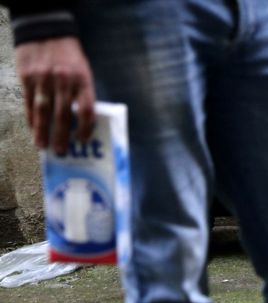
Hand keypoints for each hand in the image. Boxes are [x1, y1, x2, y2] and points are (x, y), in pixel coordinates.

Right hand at [15, 37, 94, 153]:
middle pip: (63, 115)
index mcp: (82, 80)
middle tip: (61, 152)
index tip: (82, 140)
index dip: (85, 128)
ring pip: (43, 111)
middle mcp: (63, 81)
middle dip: (62, 136)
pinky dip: (30, 118)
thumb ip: (81, 94)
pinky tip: (32, 129)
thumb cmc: (69, 56)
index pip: (86, 110)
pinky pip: (29, 102)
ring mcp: (43, 79)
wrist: (46, 29)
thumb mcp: (83, 71)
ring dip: (42, 131)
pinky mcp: (26, 77)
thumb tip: (80, 122)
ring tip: (43, 146)